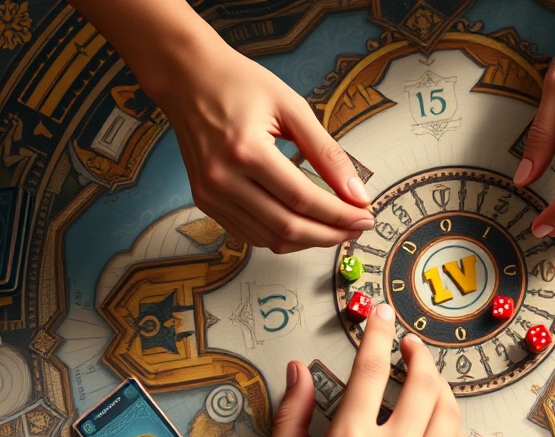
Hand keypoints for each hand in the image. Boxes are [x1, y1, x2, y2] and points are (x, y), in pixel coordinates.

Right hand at [150, 43, 374, 252]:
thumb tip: (355, 191)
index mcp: (245, 151)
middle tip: (358, 226)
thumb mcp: (291, 107)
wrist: (187, 78)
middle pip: (288, 227)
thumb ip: (326, 152)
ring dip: (308, 241)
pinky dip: (282, 238)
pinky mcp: (205, 202)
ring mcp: (210, 195)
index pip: (303, 199)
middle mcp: (222, 179)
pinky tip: (305, 227)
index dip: (340, 214)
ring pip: (270, 239)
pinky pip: (250, 235)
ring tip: (337, 228)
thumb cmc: (238, 84)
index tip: (366, 215)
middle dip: (331, 233)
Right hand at [264, 304, 468, 436]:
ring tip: (425, 378)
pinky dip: (451, 423)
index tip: (382, 313)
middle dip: (417, 353)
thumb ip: (290, 418)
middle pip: (421, 381)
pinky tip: (437, 420)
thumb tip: (296, 369)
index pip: (370, 368)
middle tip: (409, 344)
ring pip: (448, 409)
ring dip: (438, 385)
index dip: (377, 332)